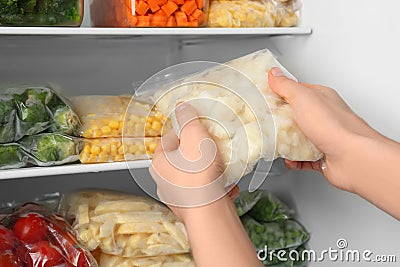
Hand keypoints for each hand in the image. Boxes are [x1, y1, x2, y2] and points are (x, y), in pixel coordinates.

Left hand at [149, 102, 232, 220]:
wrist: (209, 213)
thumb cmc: (199, 176)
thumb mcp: (195, 136)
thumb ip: (189, 119)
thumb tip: (182, 107)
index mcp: (159, 162)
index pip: (170, 139)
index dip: (186, 132)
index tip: (199, 132)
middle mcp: (165, 181)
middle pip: (184, 158)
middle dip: (201, 154)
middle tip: (213, 150)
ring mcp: (178, 197)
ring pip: (196, 176)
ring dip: (211, 172)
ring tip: (223, 168)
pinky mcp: (193, 209)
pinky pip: (205, 192)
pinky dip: (216, 187)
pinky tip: (226, 186)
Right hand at [268, 67, 382, 191]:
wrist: (352, 157)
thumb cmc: (334, 126)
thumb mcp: (303, 97)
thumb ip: (286, 86)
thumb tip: (274, 73)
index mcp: (322, 97)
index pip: (298, 90)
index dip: (281, 92)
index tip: (266, 96)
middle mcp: (325, 116)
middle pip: (297, 115)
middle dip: (281, 120)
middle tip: (269, 121)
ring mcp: (325, 137)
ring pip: (299, 137)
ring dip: (287, 141)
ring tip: (278, 140)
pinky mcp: (323, 156)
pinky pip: (303, 157)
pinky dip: (294, 159)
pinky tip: (289, 158)